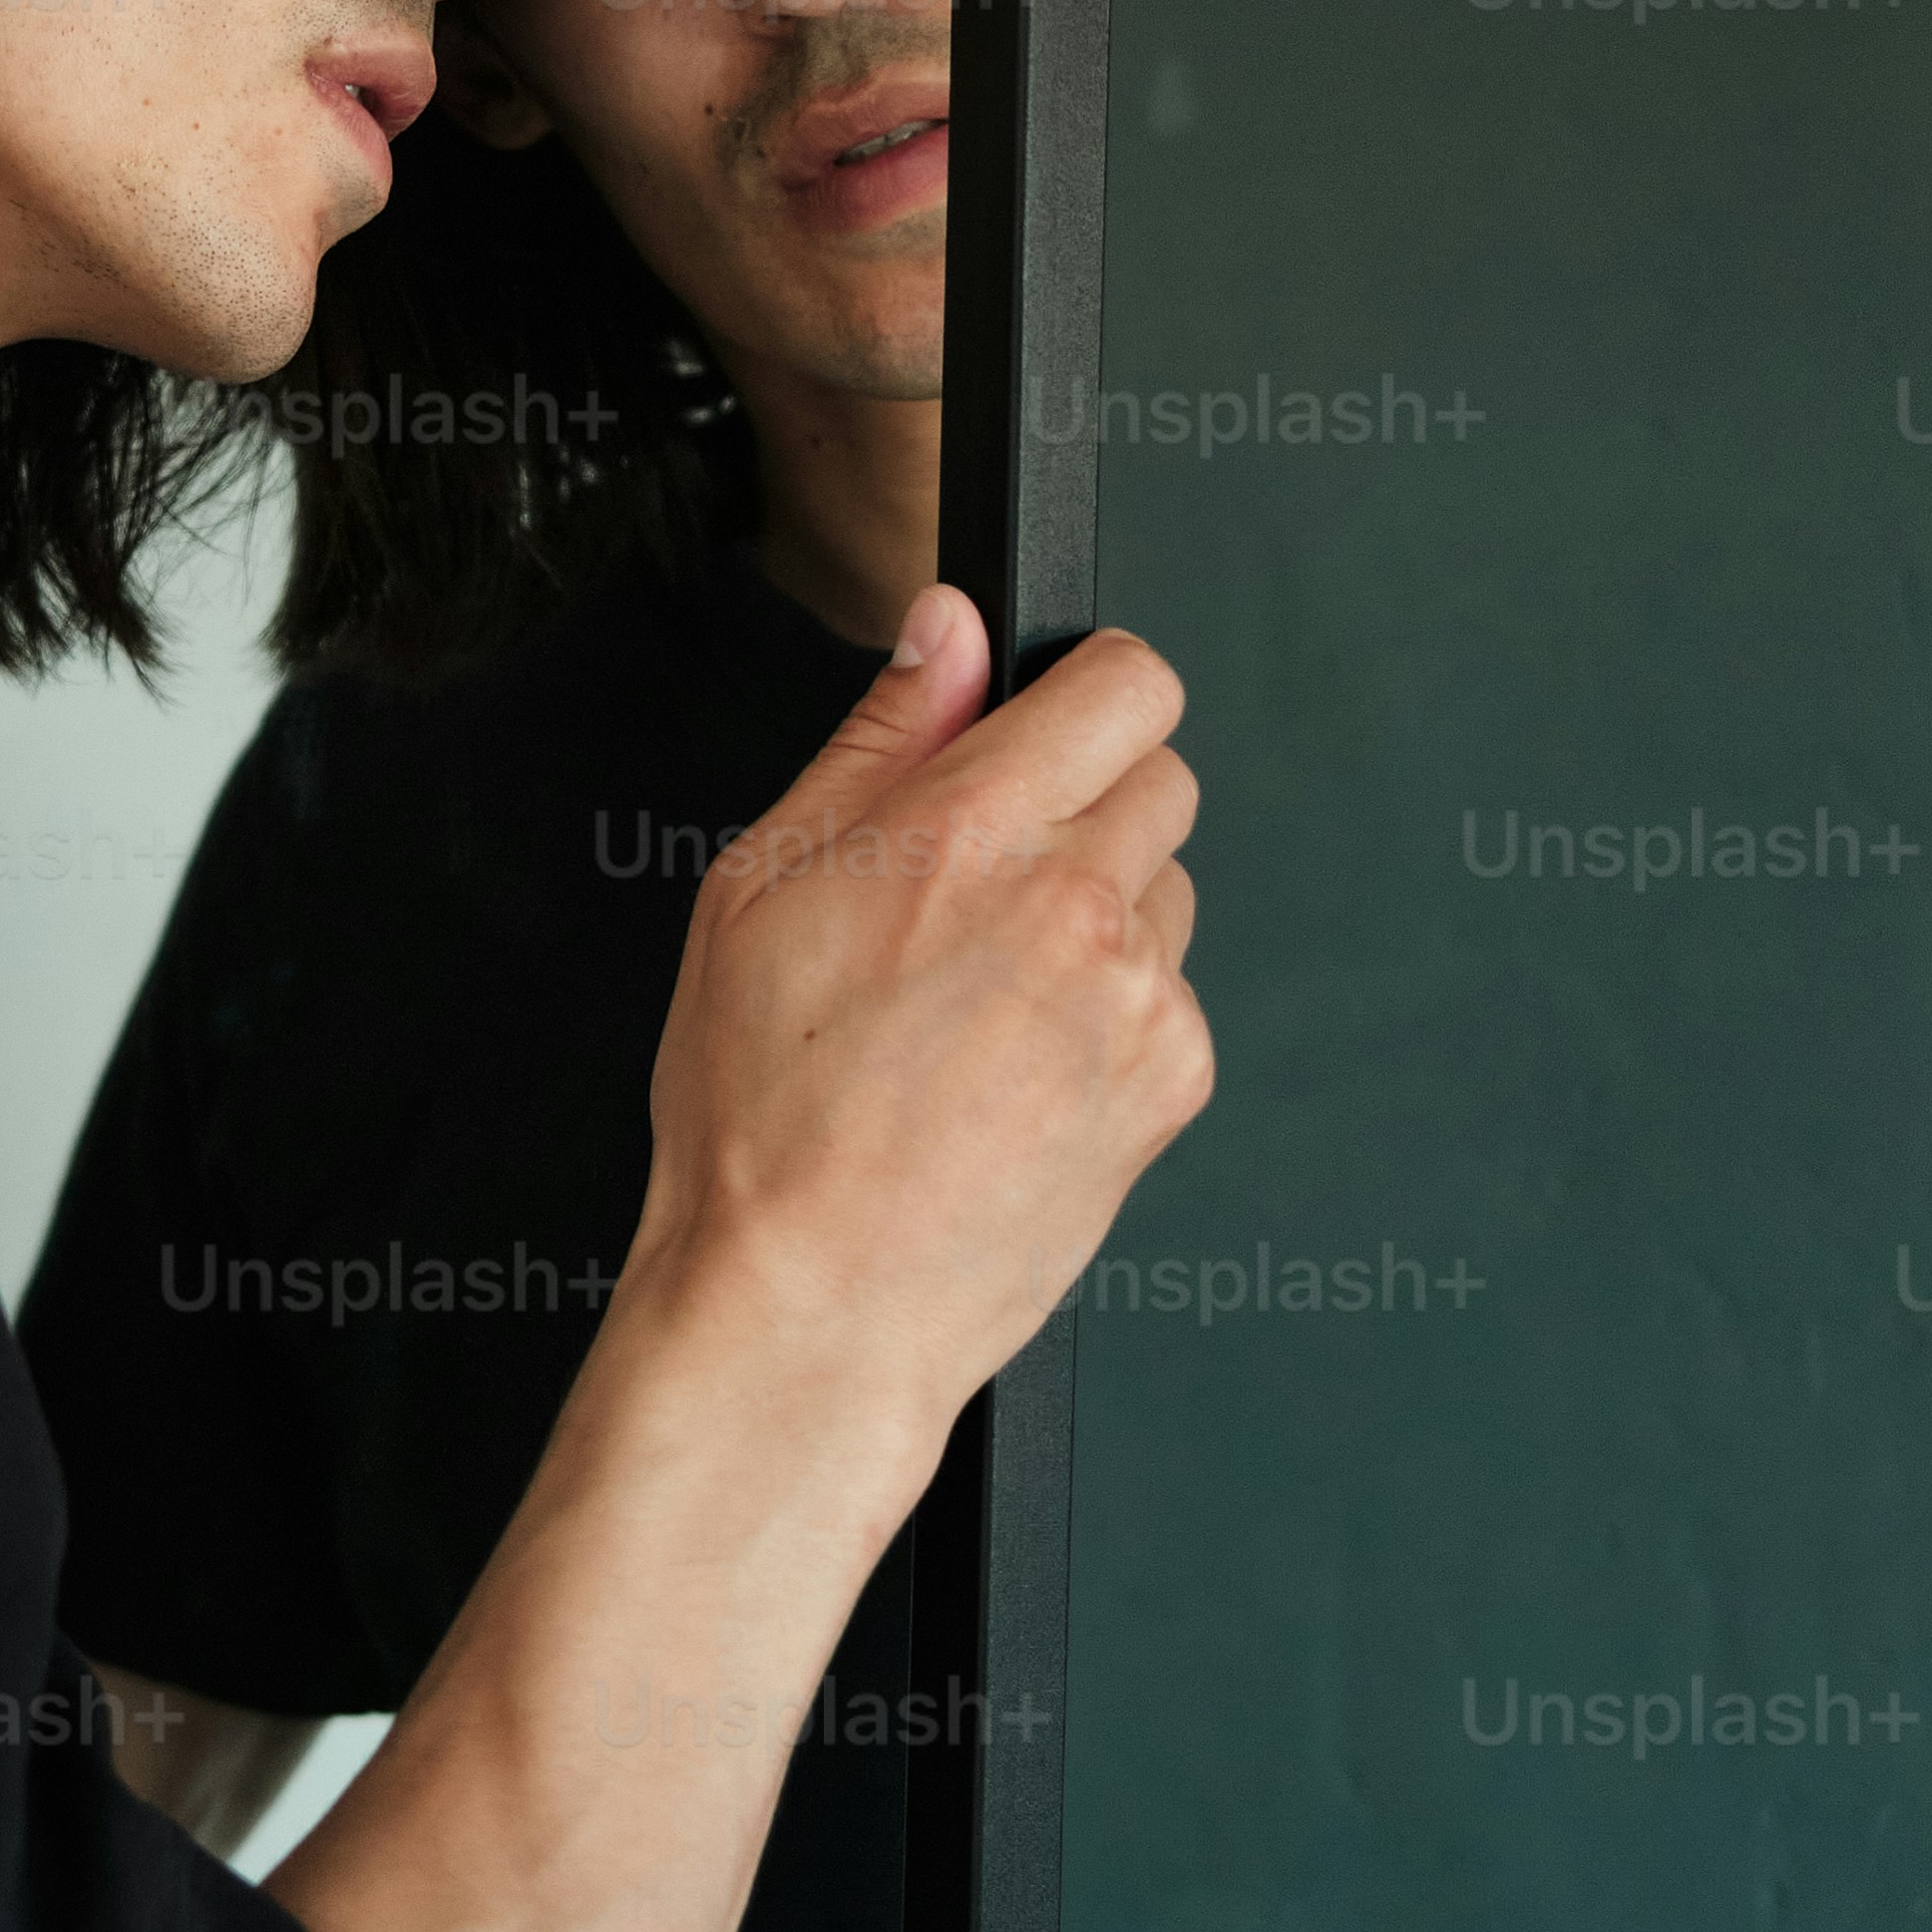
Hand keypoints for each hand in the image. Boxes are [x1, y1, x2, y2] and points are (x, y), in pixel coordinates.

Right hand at [607, 584, 1209, 1520]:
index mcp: (966, 829)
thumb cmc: (761, 1115)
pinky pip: (1171, 999)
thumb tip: (946, 630)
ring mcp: (1138, 995)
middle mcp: (1073, 900)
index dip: (1090, 693)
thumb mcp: (760, 888)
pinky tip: (1020, 1071)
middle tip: (989, 888)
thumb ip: (879, 738)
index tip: (1055, 726)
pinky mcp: (1172, 1079)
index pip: (1128, 681)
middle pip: (1162, 777)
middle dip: (1088, 807)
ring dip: (1103, 917)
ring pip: (1167, 892)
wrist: (814, 1302)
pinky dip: (1115, 1019)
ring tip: (987, 1002)